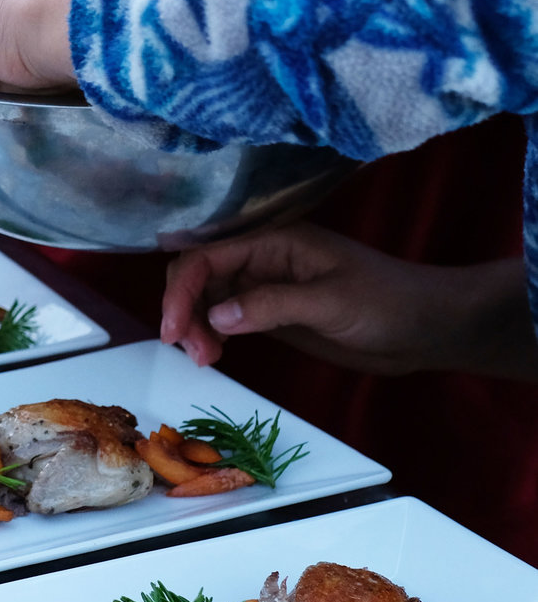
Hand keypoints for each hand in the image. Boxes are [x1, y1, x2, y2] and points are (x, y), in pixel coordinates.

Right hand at [161, 222, 537, 379]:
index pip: (207, 256)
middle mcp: (261, 260)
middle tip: (191, 351)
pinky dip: (210, 335)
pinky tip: (214, 354)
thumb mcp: (331, 302)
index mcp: (274, 241)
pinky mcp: (271, 313)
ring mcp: (265, 287)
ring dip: (194, 326)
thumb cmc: (387, 304)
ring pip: (206, 299)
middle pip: (198, 275)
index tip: (173, 329)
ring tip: (205, 359)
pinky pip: (225, 318)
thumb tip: (214, 315)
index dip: (181, 289)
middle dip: (184, 309)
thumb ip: (272, 305)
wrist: (427, 329)